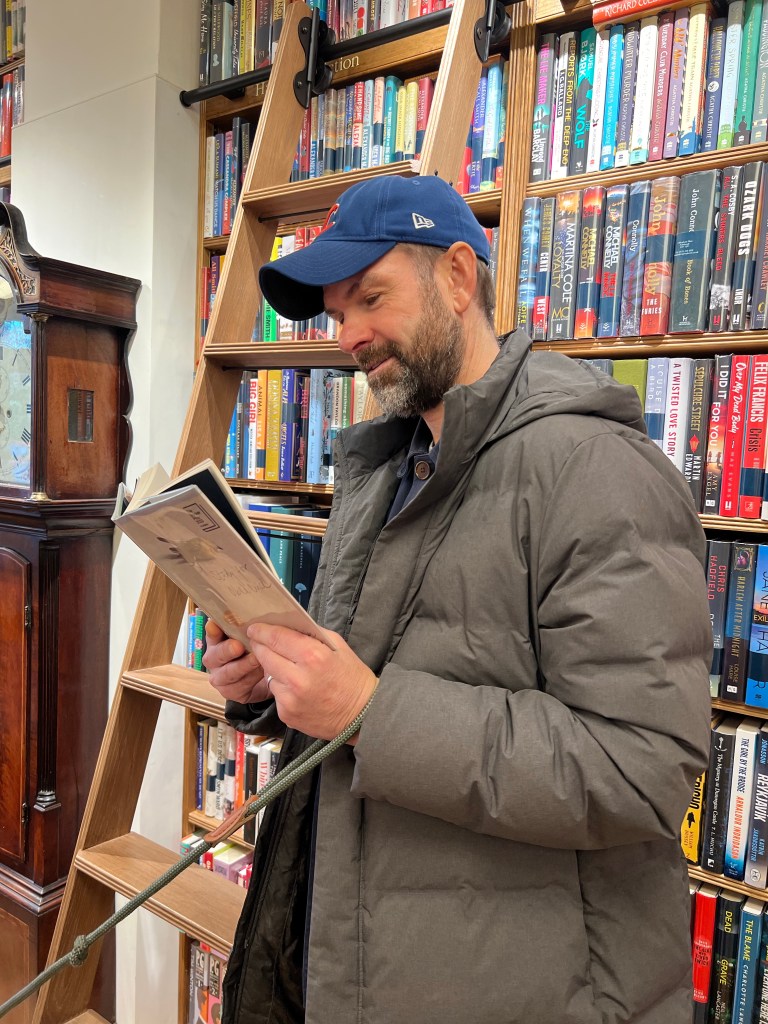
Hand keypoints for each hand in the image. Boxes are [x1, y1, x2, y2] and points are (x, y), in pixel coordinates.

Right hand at [202, 619, 269, 704]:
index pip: (212, 633)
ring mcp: (219, 677)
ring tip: (257, 659)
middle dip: (227, 650)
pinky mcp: (230, 692)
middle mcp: (213, 659)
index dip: (213, 630)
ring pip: (229, 673)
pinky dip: (252, 679)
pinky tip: (262, 673)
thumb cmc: (254, 651)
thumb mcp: (251, 637)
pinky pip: (240, 686)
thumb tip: (255, 613)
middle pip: (215, 655)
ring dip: (244, 666)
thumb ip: (248, 627)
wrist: (261, 678)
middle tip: (238, 646)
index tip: (215, 625)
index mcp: (216, 640)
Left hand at [246, 623, 377, 741]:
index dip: (262, 631)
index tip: (254, 628)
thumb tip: (289, 626)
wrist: (362, 716)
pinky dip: (283, 690)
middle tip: (258, 641)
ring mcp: (290, 699)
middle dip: (260, 646)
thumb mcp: (338, 646)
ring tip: (290, 670)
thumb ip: (312, 635)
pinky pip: (277, 695)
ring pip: (269, 676)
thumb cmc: (353, 678)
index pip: (277, 638)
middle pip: (265, 655)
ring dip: (274, 670)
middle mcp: (298, 678)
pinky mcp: (287, 714)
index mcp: (313, 656)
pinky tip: (298, 690)